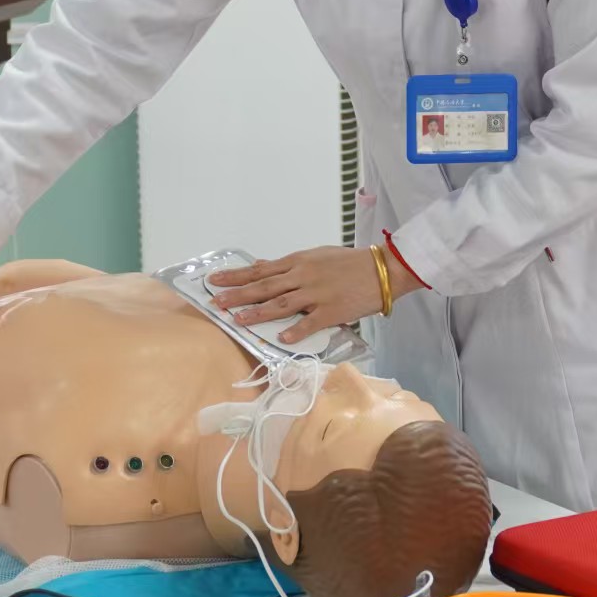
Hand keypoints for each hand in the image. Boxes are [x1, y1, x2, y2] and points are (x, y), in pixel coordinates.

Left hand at [210, 246, 421, 344]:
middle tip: (217, 303)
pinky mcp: (332, 311)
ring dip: (258, 313)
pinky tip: (281, 339)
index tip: (214, 281)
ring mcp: (317, 294)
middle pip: (265, 287)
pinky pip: (311, 323)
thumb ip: (288, 265)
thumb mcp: (315, 256)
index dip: (236, 276)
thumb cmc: (348, 262)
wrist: (382, 269)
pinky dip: (296, 331)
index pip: (260, 270)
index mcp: (298, 262)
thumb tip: (261, 266)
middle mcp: (303, 276)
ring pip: (282, 304)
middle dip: (238, 295)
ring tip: (238, 320)